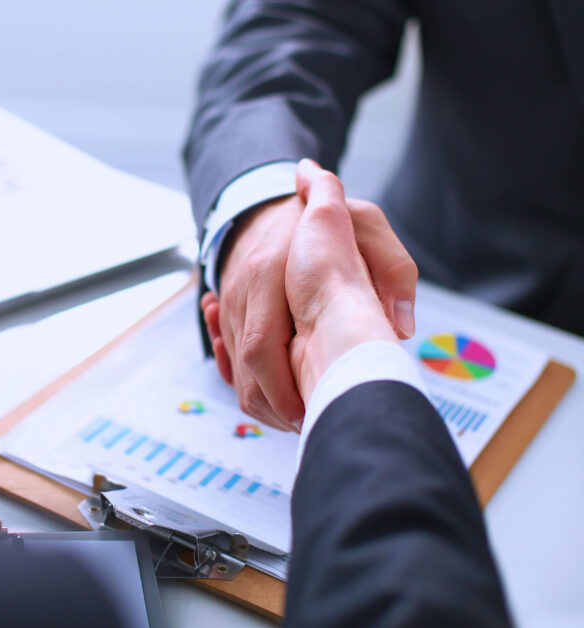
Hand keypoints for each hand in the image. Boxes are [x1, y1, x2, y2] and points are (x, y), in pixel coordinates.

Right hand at [202, 169, 416, 430]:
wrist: (263, 204)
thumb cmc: (319, 219)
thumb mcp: (366, 224)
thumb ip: (392, 268)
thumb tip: (402, 325)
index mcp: (269, 271)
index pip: (262, 343)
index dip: (283, 387)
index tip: (312, 411)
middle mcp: (241, 292)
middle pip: (245, 367)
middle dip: (276, 406)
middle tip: (311, 423)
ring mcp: (228, 305)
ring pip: (235, 371)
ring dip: (266, 403)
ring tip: (303, 419)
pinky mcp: (225, 317)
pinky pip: (229, 364)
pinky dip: (250, 387)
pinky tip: (276, 401)